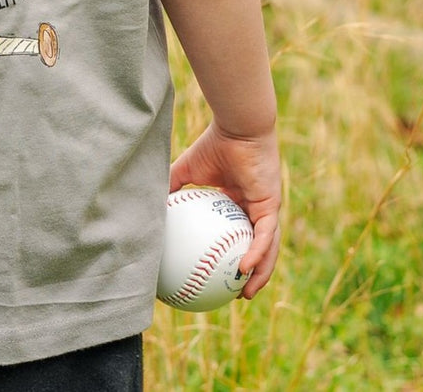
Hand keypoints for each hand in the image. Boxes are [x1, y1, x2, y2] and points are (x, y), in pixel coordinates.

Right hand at [170, 121, 280, 298]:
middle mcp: (256, 208)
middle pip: (258, 248)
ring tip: (246, 293)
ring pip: (267, 248)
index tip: (220, 275)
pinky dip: (256, 253)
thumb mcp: (186, 170)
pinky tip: (244, 268)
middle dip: (252, 275)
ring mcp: (267, 208)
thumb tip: (150, 204)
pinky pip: (265, 236)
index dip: (232, 256)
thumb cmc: (212, 145)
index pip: (240, 235)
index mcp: (239, 201)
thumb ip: (171, 186)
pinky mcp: (272, 206)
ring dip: (260, 273)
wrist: (236, 128)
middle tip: (237, 294)